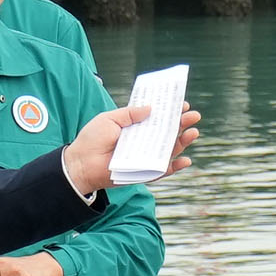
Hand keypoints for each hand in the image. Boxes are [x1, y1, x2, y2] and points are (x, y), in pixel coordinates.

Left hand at [58, 100, 200, 198]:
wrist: (81, 164)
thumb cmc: (92, 140)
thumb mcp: (110, 119)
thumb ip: (129, 113)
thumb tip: (150, 108)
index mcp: (136, 127)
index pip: (157, 117)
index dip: (170, 110)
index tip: (182, 103)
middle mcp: (143, 141)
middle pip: (168, 132)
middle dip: (182, 124)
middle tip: (193, 115)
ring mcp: (145, 157)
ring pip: (169, 149)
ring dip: (183, 142)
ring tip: (193, 132)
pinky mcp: (144, 173)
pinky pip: (163, 170)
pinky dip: (175, 166)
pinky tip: (185, 160)